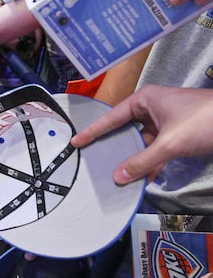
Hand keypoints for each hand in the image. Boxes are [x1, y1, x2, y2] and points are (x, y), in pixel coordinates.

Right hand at [71, 85, 212, 184]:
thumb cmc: (204, 121)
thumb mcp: (170, 143)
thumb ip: (143, 161)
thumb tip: (119, 177)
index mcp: (145, 100)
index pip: (112, 117)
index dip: (93, 130)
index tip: (77, 140)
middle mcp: (152, 107)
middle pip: (125, 129)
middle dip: (114, 146)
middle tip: (95, 158)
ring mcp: (165, 120)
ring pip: (142, 141)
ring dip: (134, 157)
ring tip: (117, 173)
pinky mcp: (176, 132)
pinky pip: (156, 148)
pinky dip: (151, 161)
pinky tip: (143, 177)